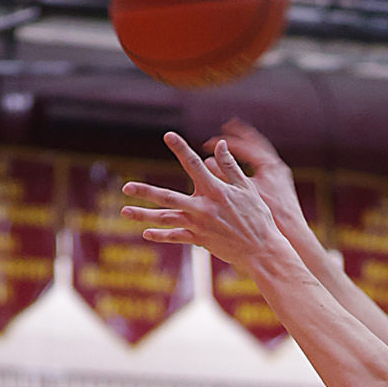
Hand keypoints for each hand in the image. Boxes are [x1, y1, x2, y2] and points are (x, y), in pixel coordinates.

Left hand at [122, 134, 280, 276]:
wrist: (262, 251)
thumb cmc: (258, 218)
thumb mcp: (247, 188)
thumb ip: (229, 166)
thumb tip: (218, 144)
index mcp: (215, 191)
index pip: (194, 165)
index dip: (180, 148)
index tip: (168, 135)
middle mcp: (203, 208)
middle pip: (168, 197)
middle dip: (145, 192)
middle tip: (126, 187)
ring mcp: (199, 226)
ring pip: (166, 219)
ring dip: (144, 214)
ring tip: (125, 210)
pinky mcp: (200, 240)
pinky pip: (176, 237)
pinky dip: (161, 235)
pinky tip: (145, 232)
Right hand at [218, 118, 307, 241]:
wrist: (294, 232)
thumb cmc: (272, 215)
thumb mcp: (245, 193)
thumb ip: (226, 176)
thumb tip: (207, 163)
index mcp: (268, 164)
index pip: (244, 145)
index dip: (224, 143)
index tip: (208, 143)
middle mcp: (276, 166)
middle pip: (256, 143)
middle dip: (240, 134)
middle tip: (227, 125)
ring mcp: (280, 175)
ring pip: (261, 154)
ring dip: (248, 148)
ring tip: (236, 143)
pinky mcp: (281, 185)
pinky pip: (264, 168)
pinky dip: (254, 163)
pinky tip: (246, 167)